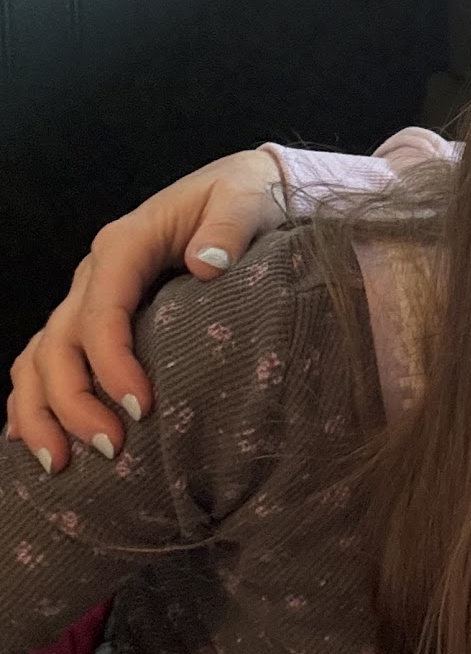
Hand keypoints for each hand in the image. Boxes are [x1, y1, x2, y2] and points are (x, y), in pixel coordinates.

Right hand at [6, 150, 285, 471]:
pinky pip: (47, 360)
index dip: (112, 362)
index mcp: (128, 242)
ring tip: (59, 464)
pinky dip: (37, 401)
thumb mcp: (248, 196)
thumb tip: (205, 264)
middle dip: (74, 400)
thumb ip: (230, 225)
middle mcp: (97, 272)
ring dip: (42, 411)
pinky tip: (43, 442)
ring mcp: (91, 296)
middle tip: (111, 448)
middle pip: (60, 341)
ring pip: (40, 355)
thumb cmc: (249, 194)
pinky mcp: (97, 318)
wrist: (251, 189)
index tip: (140, 407)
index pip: (102, 309)